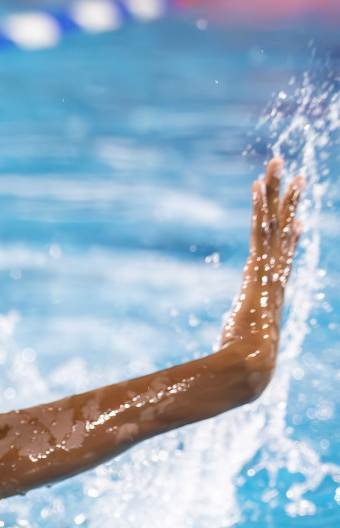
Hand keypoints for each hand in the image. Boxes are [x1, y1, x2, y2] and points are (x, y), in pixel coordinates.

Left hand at [220, 157, 302, 351]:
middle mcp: (276, 274)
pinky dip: (259, 208)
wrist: (253, 363)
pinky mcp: (259, 268)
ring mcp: (270, 269)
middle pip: (282, 227)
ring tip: (277, 164)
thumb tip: (233, 348)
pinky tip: (258, 187)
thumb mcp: (243, 343)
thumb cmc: (246, 361)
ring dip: (275, 191)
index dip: (288, 232)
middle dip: (287, 198)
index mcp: (272, 288)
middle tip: (291, 171)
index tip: (294, 217)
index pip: (282, 253)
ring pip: (274, 222)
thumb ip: (241, 339)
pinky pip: (259, 231)